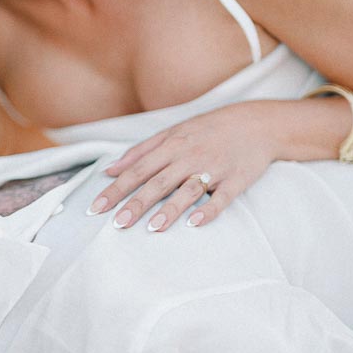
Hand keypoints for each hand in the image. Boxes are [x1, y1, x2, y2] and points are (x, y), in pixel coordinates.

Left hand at [87, 102, 280, 231]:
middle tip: (117, 224)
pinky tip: (195, 223)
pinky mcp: (236, 180)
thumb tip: (109, 171)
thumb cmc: (207, 130)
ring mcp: (213, 168)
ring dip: (170, 209)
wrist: (256, 124)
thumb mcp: (171, 133)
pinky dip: (209, 210)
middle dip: (136, 203)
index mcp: (171, 145)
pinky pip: (222, 197)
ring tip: (152, 228)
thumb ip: (139, 152)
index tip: (96, 207)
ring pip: (187, 190)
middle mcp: (189, 156)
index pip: (137, 170)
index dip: (115, 189)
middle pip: (158, 182)